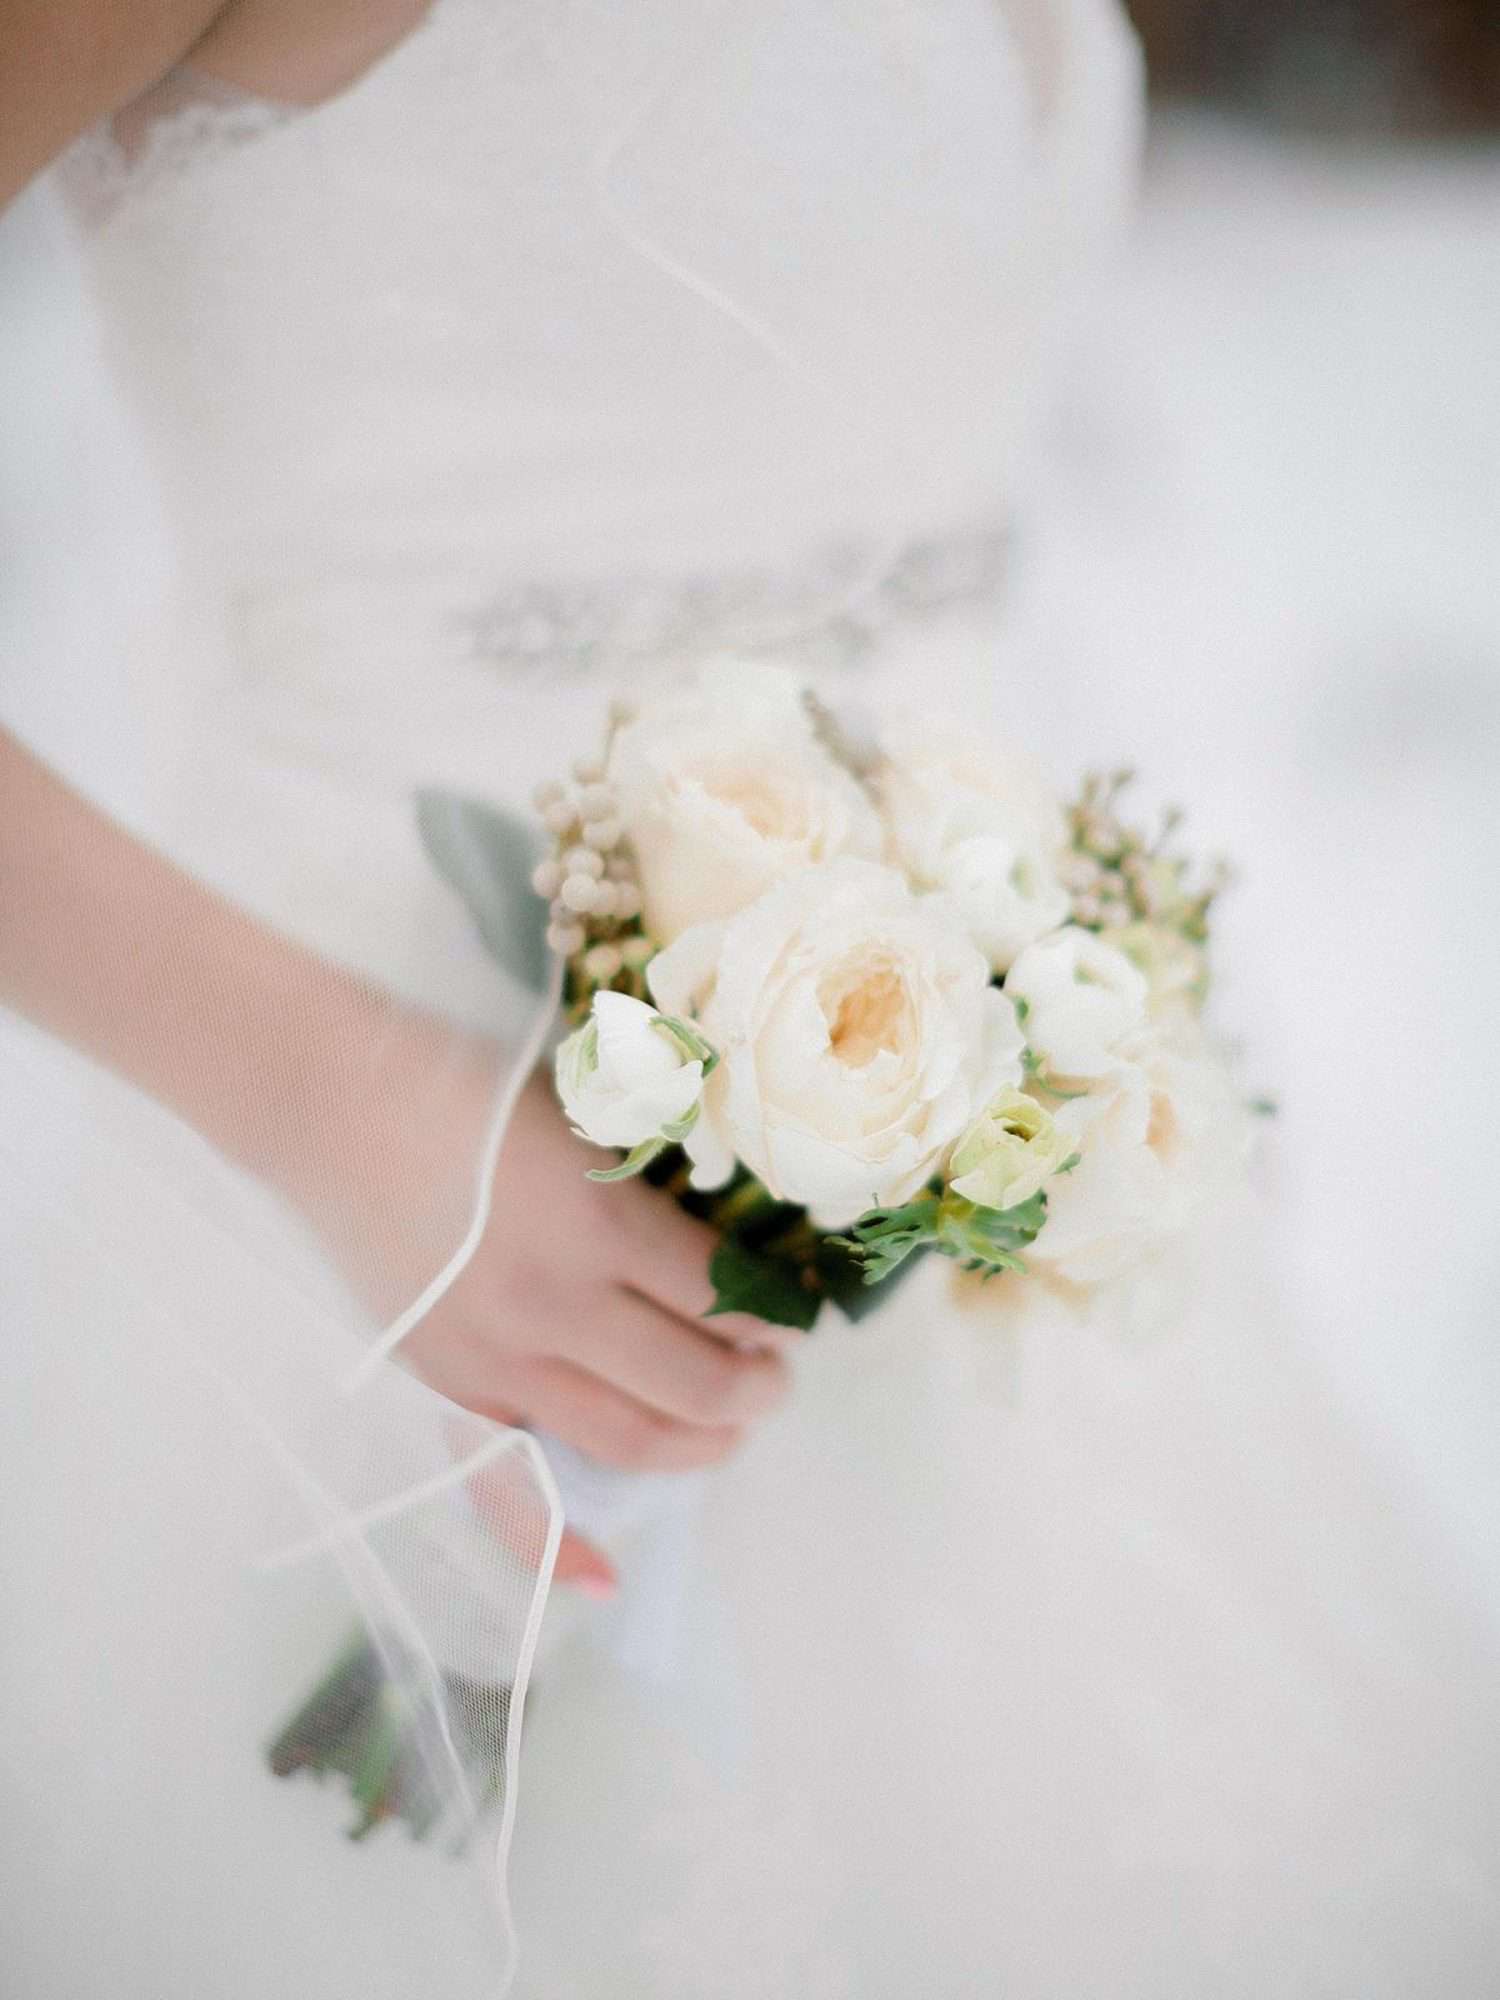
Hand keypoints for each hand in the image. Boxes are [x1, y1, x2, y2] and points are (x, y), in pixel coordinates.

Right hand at [303, 1035, 791, 1593]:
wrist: (334, 1106)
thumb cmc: (463, 1088)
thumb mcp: (581, 1117)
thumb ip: (647, 1191)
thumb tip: (718, 1253)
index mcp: (601, 1227)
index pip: (724, 1298)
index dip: (776, 1314)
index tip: (795, 1313)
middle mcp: (558, 1309)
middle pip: (695, 1382)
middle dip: (757, 1387)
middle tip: (776, 1376)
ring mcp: (498, 1362)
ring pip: (629, 1440)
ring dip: (701, 1444)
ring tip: (729, 1426)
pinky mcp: (448, 1390)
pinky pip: (508, 1489)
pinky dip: (558, 1543)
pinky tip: (608, 1574)